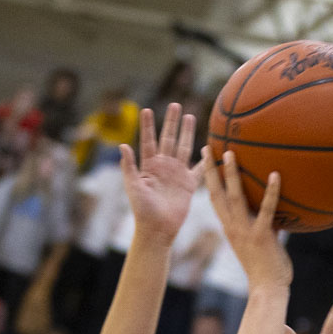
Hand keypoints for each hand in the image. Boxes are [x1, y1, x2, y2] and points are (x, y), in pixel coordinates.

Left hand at [121, 104, 202, 239]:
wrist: (157, 229)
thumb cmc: (142, 210)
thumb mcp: (133, 187)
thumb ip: (129, 166)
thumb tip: (122, 145)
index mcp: (148, 166)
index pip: (148, 141)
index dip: (147, 126)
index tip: (146, 109)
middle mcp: (163, 167)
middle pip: (169, 139)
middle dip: (171, 122)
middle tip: (175, 104)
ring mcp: (177, 174)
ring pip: (184, 148)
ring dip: (187, 133)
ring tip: (190, 116)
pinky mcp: (189, 184)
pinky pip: (199, 169)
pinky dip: (205, 159)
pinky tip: (210, 147)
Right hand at [202, 148, 291, 290]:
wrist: (267, 289)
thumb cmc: (266, 269)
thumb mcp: (259, 243)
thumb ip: (263, 225)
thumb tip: (275, 211)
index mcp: (230, 229)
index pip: (215, 200)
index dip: (210, 180)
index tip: (207, 160)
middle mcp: (233, 228)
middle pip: (217, 194)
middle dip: (211, 171)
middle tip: (209, 148)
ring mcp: (246, 231)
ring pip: (235, 198)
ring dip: (232, 175)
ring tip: (231, 153)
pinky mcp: (262, 236)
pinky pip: (266, 210)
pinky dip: (271, 192)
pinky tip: (275, 175)